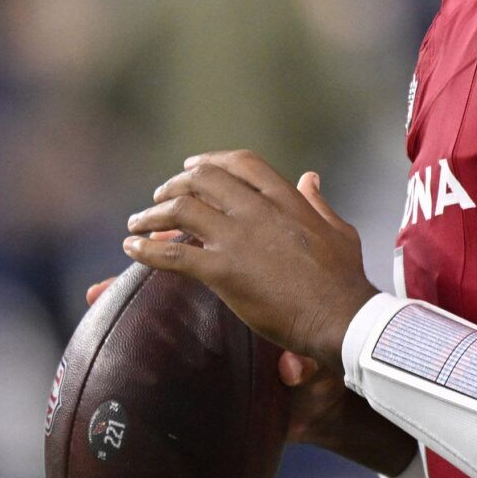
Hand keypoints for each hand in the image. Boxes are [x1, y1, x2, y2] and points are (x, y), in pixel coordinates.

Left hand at [124, 154, 377, 368]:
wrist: (340, 316)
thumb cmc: (344, 279)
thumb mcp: (338, 230)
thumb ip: (319, 202)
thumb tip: (311, 178)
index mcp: (286, 199)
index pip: (241, 164)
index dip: (211, 161)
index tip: (192, 165)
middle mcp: (257, 210)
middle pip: (203, 179)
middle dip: (175, 184)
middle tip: (160, 195)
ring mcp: (238, 238)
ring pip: (181, 209)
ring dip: (153, 213)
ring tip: (139, 222)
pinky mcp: (222, 271)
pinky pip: (172, 253)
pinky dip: (146, 249)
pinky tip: (132, 248)